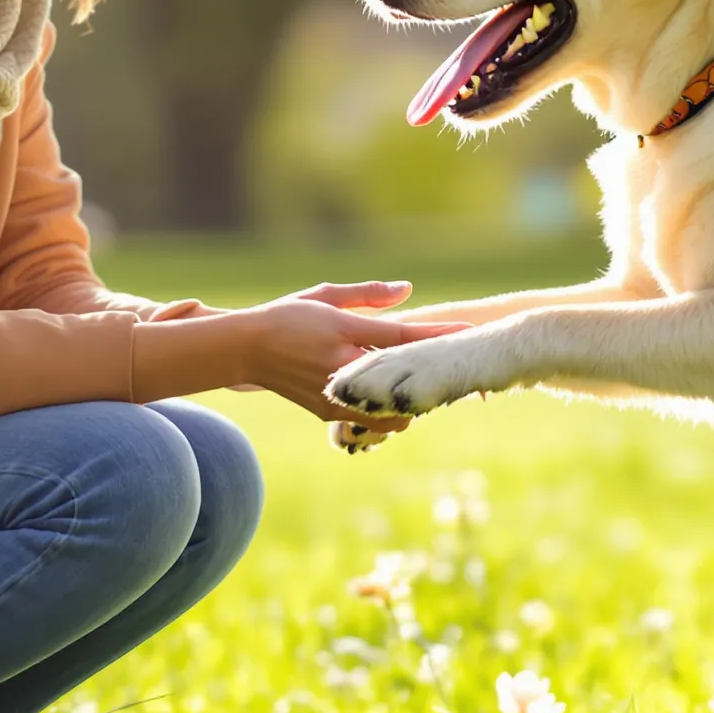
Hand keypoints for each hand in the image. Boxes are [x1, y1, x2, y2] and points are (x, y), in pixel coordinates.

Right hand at [236, 281, 466, 425]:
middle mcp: (341, 368)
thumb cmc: (287, 317)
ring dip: (413, 402)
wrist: (245, 351)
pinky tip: (400, 400)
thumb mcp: (326, 296)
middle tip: (459, 370)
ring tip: (424, 385)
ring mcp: (336, 397)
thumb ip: (368, 294)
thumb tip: (407, 289)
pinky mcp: (330, 415)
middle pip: (403, 382)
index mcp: (343, 332)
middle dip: (434, 379)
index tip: (469, 332)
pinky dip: (392, 414)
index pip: (401, 336)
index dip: (437, 335)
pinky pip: (373, 423)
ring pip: (392, 412)